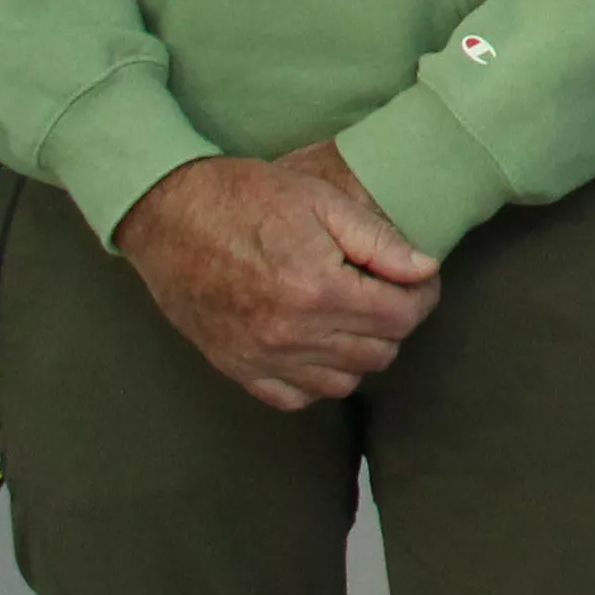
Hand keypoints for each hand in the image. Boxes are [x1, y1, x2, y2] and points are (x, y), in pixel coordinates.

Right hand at [111, 142, 440, 408]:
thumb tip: (425, 270)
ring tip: (353, 315)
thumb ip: (379, 241)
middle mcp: (291, 334)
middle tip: (388, 291)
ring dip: (360, 352)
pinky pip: (294, 397)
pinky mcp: (234, 367)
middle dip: (395, 321)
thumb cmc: (247, 198)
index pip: (402, 317)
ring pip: (344, 381)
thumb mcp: (322, 201)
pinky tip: (317, 344)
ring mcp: (260, 357)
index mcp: (318, 289)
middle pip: (379, 352)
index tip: (419, 279)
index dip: (422, 296)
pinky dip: (316, 379)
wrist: (169, 215)